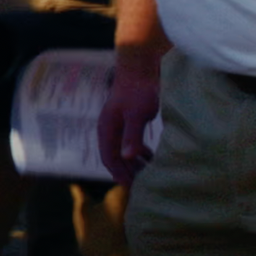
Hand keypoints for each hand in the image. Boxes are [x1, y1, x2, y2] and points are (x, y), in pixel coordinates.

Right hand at [98, 51, 162, 186]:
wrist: (141, 66)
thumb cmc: (139, 89)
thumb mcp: (137, 114)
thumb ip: (132, 136)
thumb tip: (127, 157)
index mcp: (106, 129)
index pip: (109, 159)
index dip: (120, 175)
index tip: (134, 189)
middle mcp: (108, 129)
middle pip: (114, 158)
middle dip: (127, 172)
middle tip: (144, 186)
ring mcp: (117, 125)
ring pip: (122, 152)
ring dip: (133, 164)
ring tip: (148, 174)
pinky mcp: (127, 121)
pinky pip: (128, 144)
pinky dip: (137, 154)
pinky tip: (150, 158)